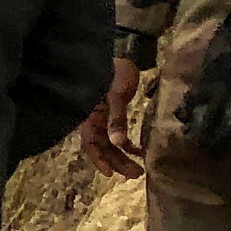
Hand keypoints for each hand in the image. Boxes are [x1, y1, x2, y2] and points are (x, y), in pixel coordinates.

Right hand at [77, 60, 145, 178]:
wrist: (121, 56)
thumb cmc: (115, 73)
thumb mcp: (117, 96)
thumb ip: (117, 119)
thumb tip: (118, 143)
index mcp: (90, 116)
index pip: (90, 144)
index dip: (99, 160)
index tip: (110, 174)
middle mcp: (95, 120)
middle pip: (103, 147)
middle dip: (118, 162)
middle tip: (135, 174)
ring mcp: (104, 118)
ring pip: (111, 143)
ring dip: (123, 157)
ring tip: (139, 169)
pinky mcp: (114, 114)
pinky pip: (118, 134)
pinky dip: (128, 144)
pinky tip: (139, 150)